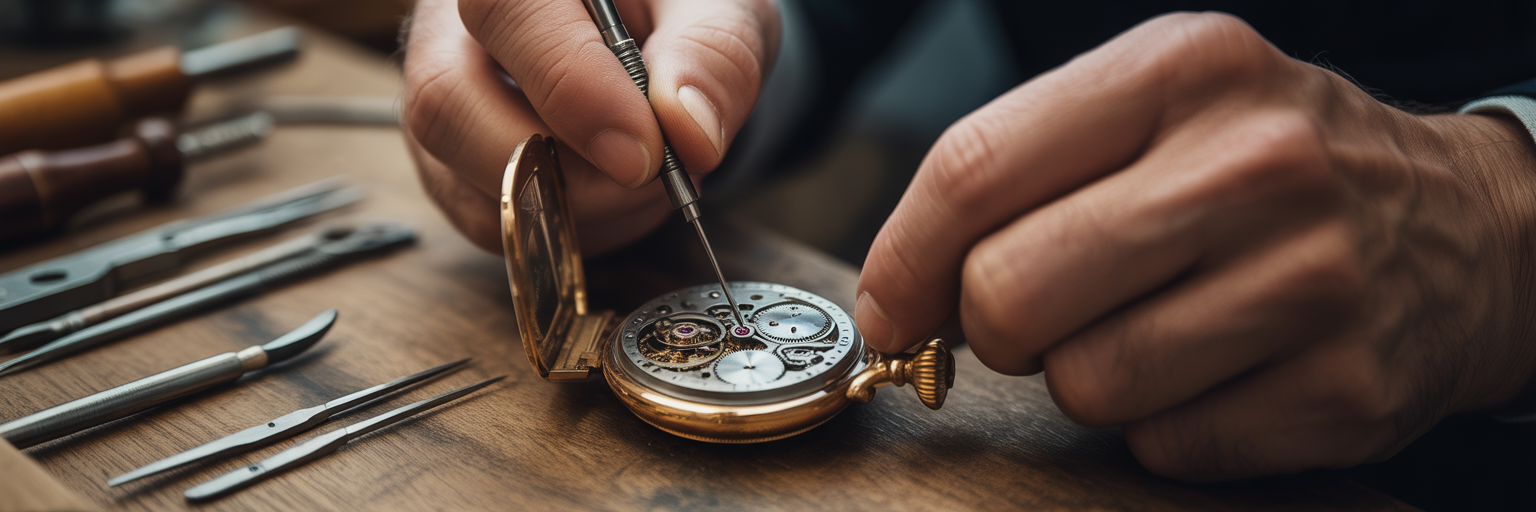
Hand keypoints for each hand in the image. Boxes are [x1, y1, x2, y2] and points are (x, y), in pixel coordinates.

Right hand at [401, 0, 778, 253]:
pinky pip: (491, 222)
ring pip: (469, 181)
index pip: (505, 15)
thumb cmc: (674, 8)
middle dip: (568, 171)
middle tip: (653, 177)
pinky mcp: (453, 166)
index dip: (572, 90)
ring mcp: (443, 101)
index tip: (645, 150)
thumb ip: (713, 53)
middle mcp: (451, 29)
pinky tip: (620, 195)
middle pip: (448, 107)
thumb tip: (690, 130)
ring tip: (650, 179)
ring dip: (580, 209)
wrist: (660, 34)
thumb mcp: (714, 7)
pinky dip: (570, 229)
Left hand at [856, 12, 1535, 479]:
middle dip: (990, 327)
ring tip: (1147, 329)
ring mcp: (1311, 281)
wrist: (1461, 228)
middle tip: (1030, 318)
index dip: (902, 257)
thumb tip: (903, 291)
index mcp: (1183, 70)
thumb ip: (1028, 169)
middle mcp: (1253, 165)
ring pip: (1084, 384)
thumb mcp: (1161, 107)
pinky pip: (1166, 445)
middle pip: (1010, 290)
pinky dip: (1163, 424)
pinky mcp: (1346, 389)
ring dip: (1084, 377)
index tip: (889, 308)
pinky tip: (1216, 369)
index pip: (974, 168)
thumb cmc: (1267, 166)